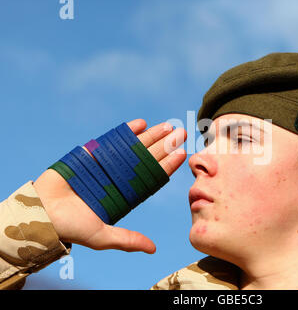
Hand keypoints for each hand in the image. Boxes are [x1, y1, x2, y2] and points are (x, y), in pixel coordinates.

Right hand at [33, 119, 186, 253]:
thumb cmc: (70, 227)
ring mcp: (106, 164)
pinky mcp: (90, 154)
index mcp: (125, 195)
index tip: (182, 154)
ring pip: (133, 147)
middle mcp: (119, 178)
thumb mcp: (102, 236)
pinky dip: (125, 132)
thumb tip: (153, 249)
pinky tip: (141, 124)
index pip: (151, 177)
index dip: (167, 166)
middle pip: (147, 158)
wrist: (39, 212)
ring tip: (167, 126)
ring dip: (150, 136)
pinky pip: (111, 140)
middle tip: (181, 133)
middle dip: (165, 145)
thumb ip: (127, 240)